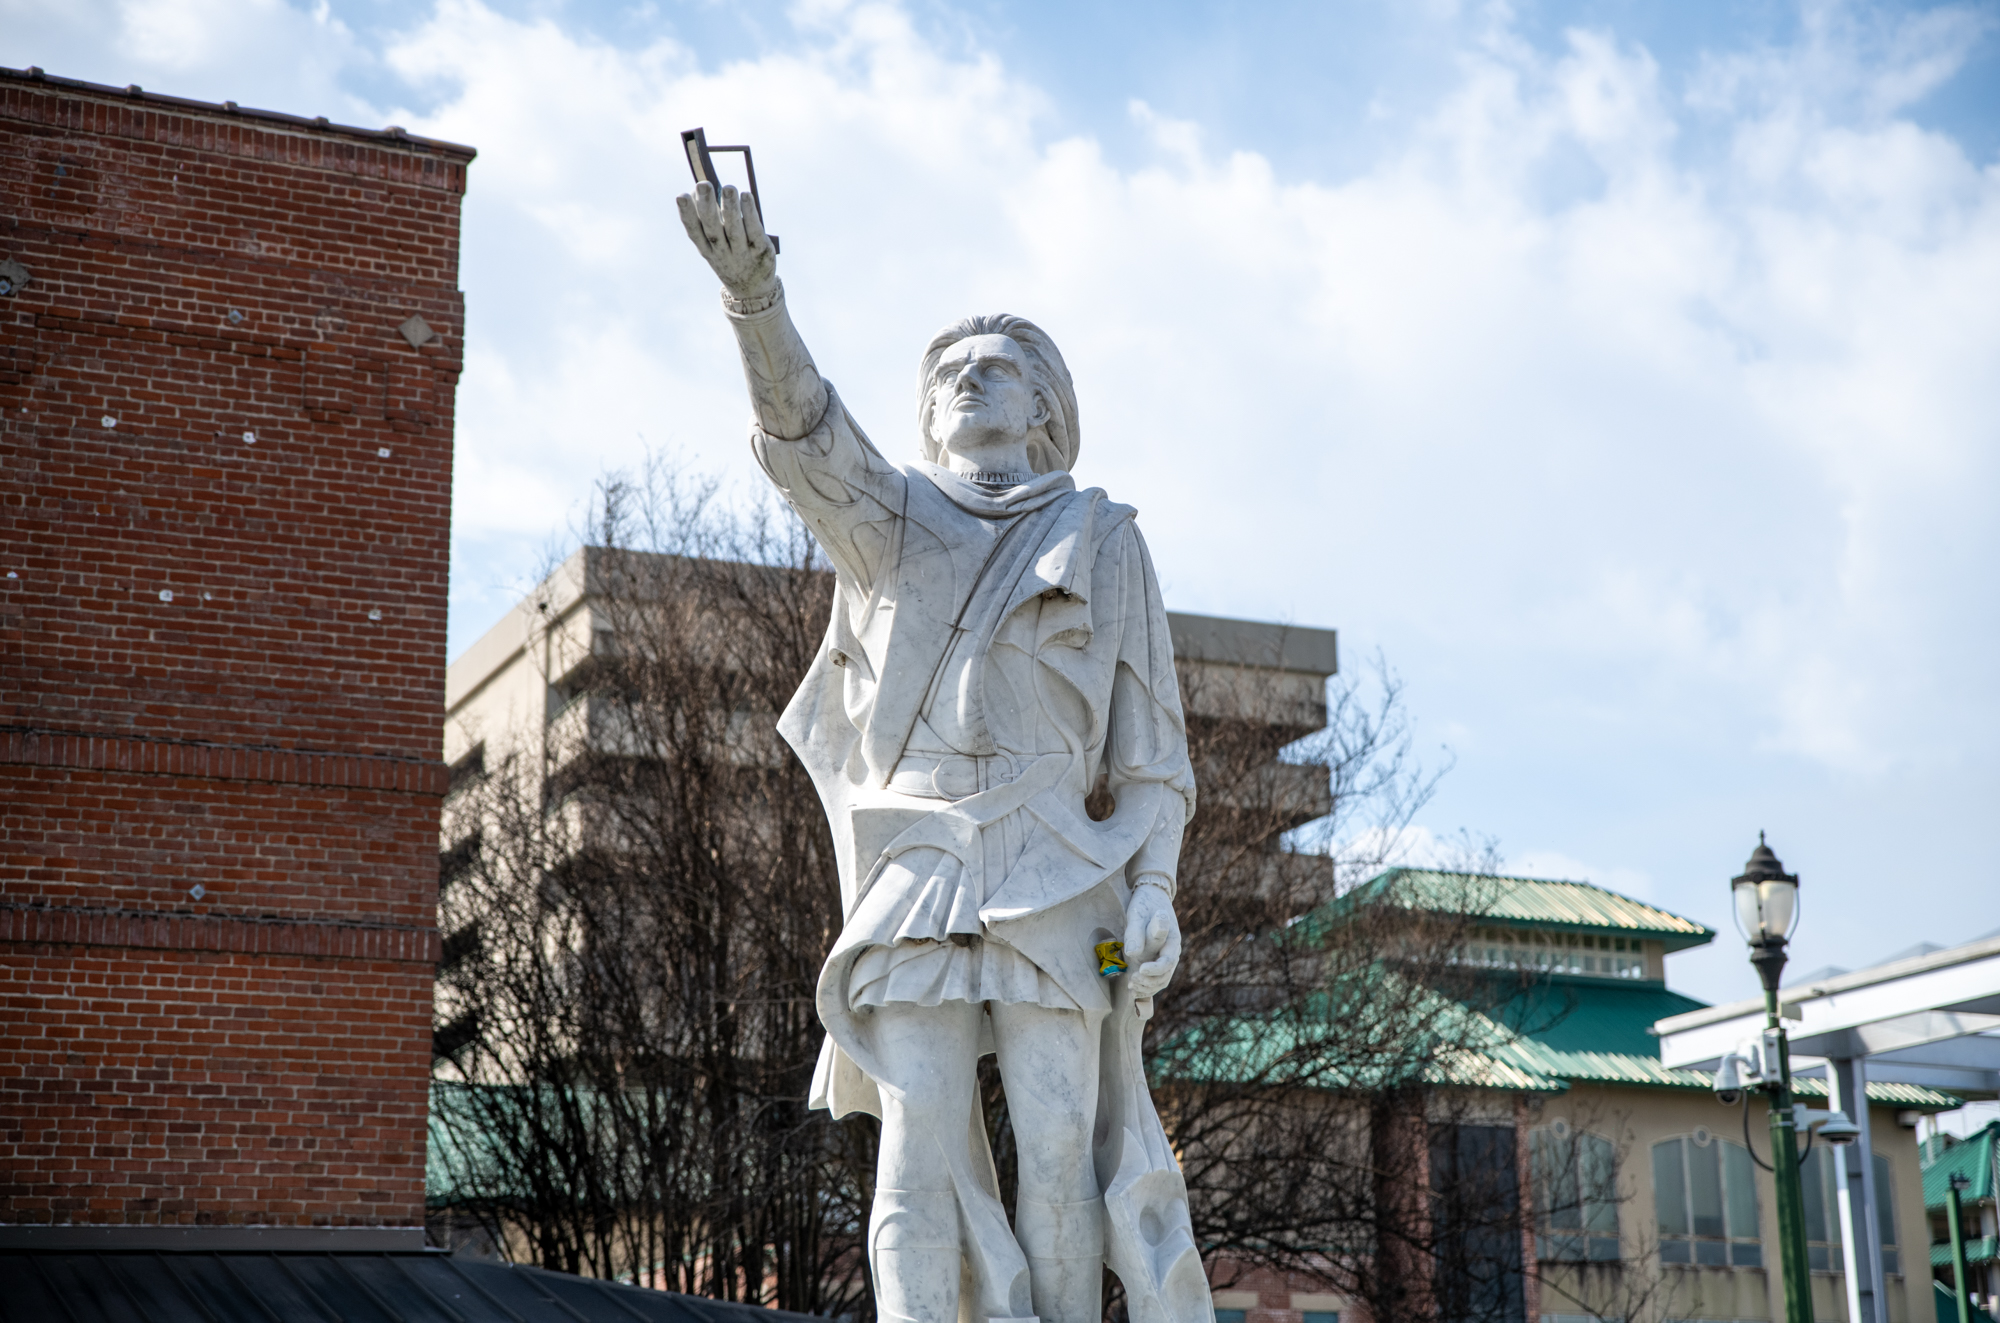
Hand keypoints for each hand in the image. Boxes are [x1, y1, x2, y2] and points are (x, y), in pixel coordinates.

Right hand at [676, 181, 776, 299]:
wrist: (753, 290)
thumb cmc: (730, 256)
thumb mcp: (715, 244)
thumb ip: (707, 219)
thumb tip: (700, 189)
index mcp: (707, 250)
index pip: (694, 232)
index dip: (687, 215)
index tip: (682, 196)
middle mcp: (722, 253)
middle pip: (713, 230)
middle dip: (707, 207)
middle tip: (703, 184)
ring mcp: (742, 254)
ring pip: (735, 230)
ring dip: (730, 208)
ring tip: (728, 187)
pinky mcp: (761, 251)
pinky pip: (755, 232)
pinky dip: (750, 214)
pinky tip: (746, 196)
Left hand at [1122, 882, 1181, 1000]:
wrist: (1151, 897)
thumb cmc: (1145, 904)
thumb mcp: (1138, 915)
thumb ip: (1136, 933)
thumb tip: (1132, 953)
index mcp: (1172, 940)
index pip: (1168, 961)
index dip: (1155, 969)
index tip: (1140, 970)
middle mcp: (1172, 951)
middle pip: (1165, 975)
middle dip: (1149, 982)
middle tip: (1132, 980)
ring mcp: (1165, 957)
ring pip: (1161, 980)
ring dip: (1147, 986)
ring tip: (1131, 986)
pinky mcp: (1157, 960)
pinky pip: (1155, 979)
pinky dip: (1146, 986)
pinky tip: (1132, 989)